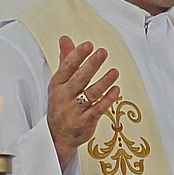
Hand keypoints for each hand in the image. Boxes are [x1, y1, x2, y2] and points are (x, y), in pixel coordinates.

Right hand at [48, 36, 120, 170]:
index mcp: (57, 85)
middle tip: (102, 52)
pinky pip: (98, 109)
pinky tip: (116, 90)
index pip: (66, 67)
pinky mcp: (85, 122)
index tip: (88, 45)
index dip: (77, 56)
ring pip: (90, 94)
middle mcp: (64, 97)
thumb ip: (65, 60)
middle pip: (79, 79)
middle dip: (90, 65)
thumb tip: (65, 39)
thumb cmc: (61, 104)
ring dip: (104, 82)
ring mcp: (74, 110)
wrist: (57, 136)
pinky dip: (108, 99)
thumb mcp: (59, 82)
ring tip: (115, 72)